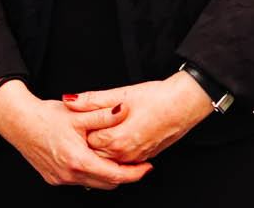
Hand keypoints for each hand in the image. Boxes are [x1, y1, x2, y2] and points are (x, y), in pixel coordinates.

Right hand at [0, 81, 147, 188]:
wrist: (18, 122)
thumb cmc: (46, 116)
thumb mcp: (78, 114)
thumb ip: (103, 115)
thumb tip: (124, 110)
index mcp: (78, 161)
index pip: (114, 175)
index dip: (134, 173)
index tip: (147, 167)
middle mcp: (69, 175)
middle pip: (106, 183)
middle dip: (123, 175)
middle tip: (136, 163)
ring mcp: (61, 179)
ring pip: (93, 183)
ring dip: (107, 174)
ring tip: (117, 159)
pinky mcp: (54, 178)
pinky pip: (79, 181)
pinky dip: (91, 173)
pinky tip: (94, 158)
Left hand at [65, 73, 212, 164]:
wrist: (184, 105)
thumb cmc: (156, 98)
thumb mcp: (120, 93)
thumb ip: (92, 100)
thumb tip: (69, 100)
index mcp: (115, 139)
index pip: (86, 140)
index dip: (81, 128)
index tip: (80, 119)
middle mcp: (124, 153)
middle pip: (94, 153)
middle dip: (88, 140)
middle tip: (87, 124)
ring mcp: (135, 158)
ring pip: (108, 159)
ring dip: (102, 147)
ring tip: (102, 128)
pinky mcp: (144, 157)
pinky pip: (122, 160)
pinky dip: (116, 151)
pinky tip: (117, 135)